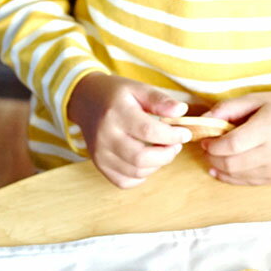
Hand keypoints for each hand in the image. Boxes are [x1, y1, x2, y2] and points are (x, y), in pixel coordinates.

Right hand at [67, 73, 191, 187]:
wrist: (85, 101)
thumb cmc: (115, 94)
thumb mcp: (138, 88)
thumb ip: (160, 100)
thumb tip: (182, 111)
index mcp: (116, 113)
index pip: (149, 131)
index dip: (173, 136)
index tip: (185, 133)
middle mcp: (105, 136)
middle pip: (142, 158)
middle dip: (167, 154)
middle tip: (175, 145)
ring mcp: (100, 154)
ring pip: (136, 172)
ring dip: (157, 164)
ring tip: (162, 150)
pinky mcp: (99, 165)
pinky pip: (125, 181)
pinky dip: (141, 175)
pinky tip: (146, 161)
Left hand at [201, 91, 270, 184]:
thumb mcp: (256, 99)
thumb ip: (228, 108)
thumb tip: (203, 120)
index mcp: (268, 128)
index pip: (232, 144)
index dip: (213, 145)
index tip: (205, 139)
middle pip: (232, 163)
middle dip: (213, 157)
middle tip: (207, 148)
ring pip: (238, 175)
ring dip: (220, 167)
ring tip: (215, 156)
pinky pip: (248, 182)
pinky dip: (231, 177)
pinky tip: (223, 169)